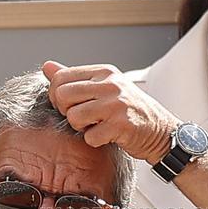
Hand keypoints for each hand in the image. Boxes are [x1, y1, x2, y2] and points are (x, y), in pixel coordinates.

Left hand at [42, 61, 178, 163]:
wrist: (161, 131)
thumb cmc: (130, 110)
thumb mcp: (104, 87)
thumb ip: (74, 78)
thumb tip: (47, 67)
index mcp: (104, 72)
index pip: (61, 78)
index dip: (57, 96)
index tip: (69, 105)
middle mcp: (110, 84)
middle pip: (63, 96)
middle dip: (66, 112)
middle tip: (82, 118)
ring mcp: (116, 104)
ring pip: (73, 117)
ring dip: (81, 128)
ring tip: (96, 126)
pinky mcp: (120, 125)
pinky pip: (90, 137)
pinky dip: (95, 141)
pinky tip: (108, 136)